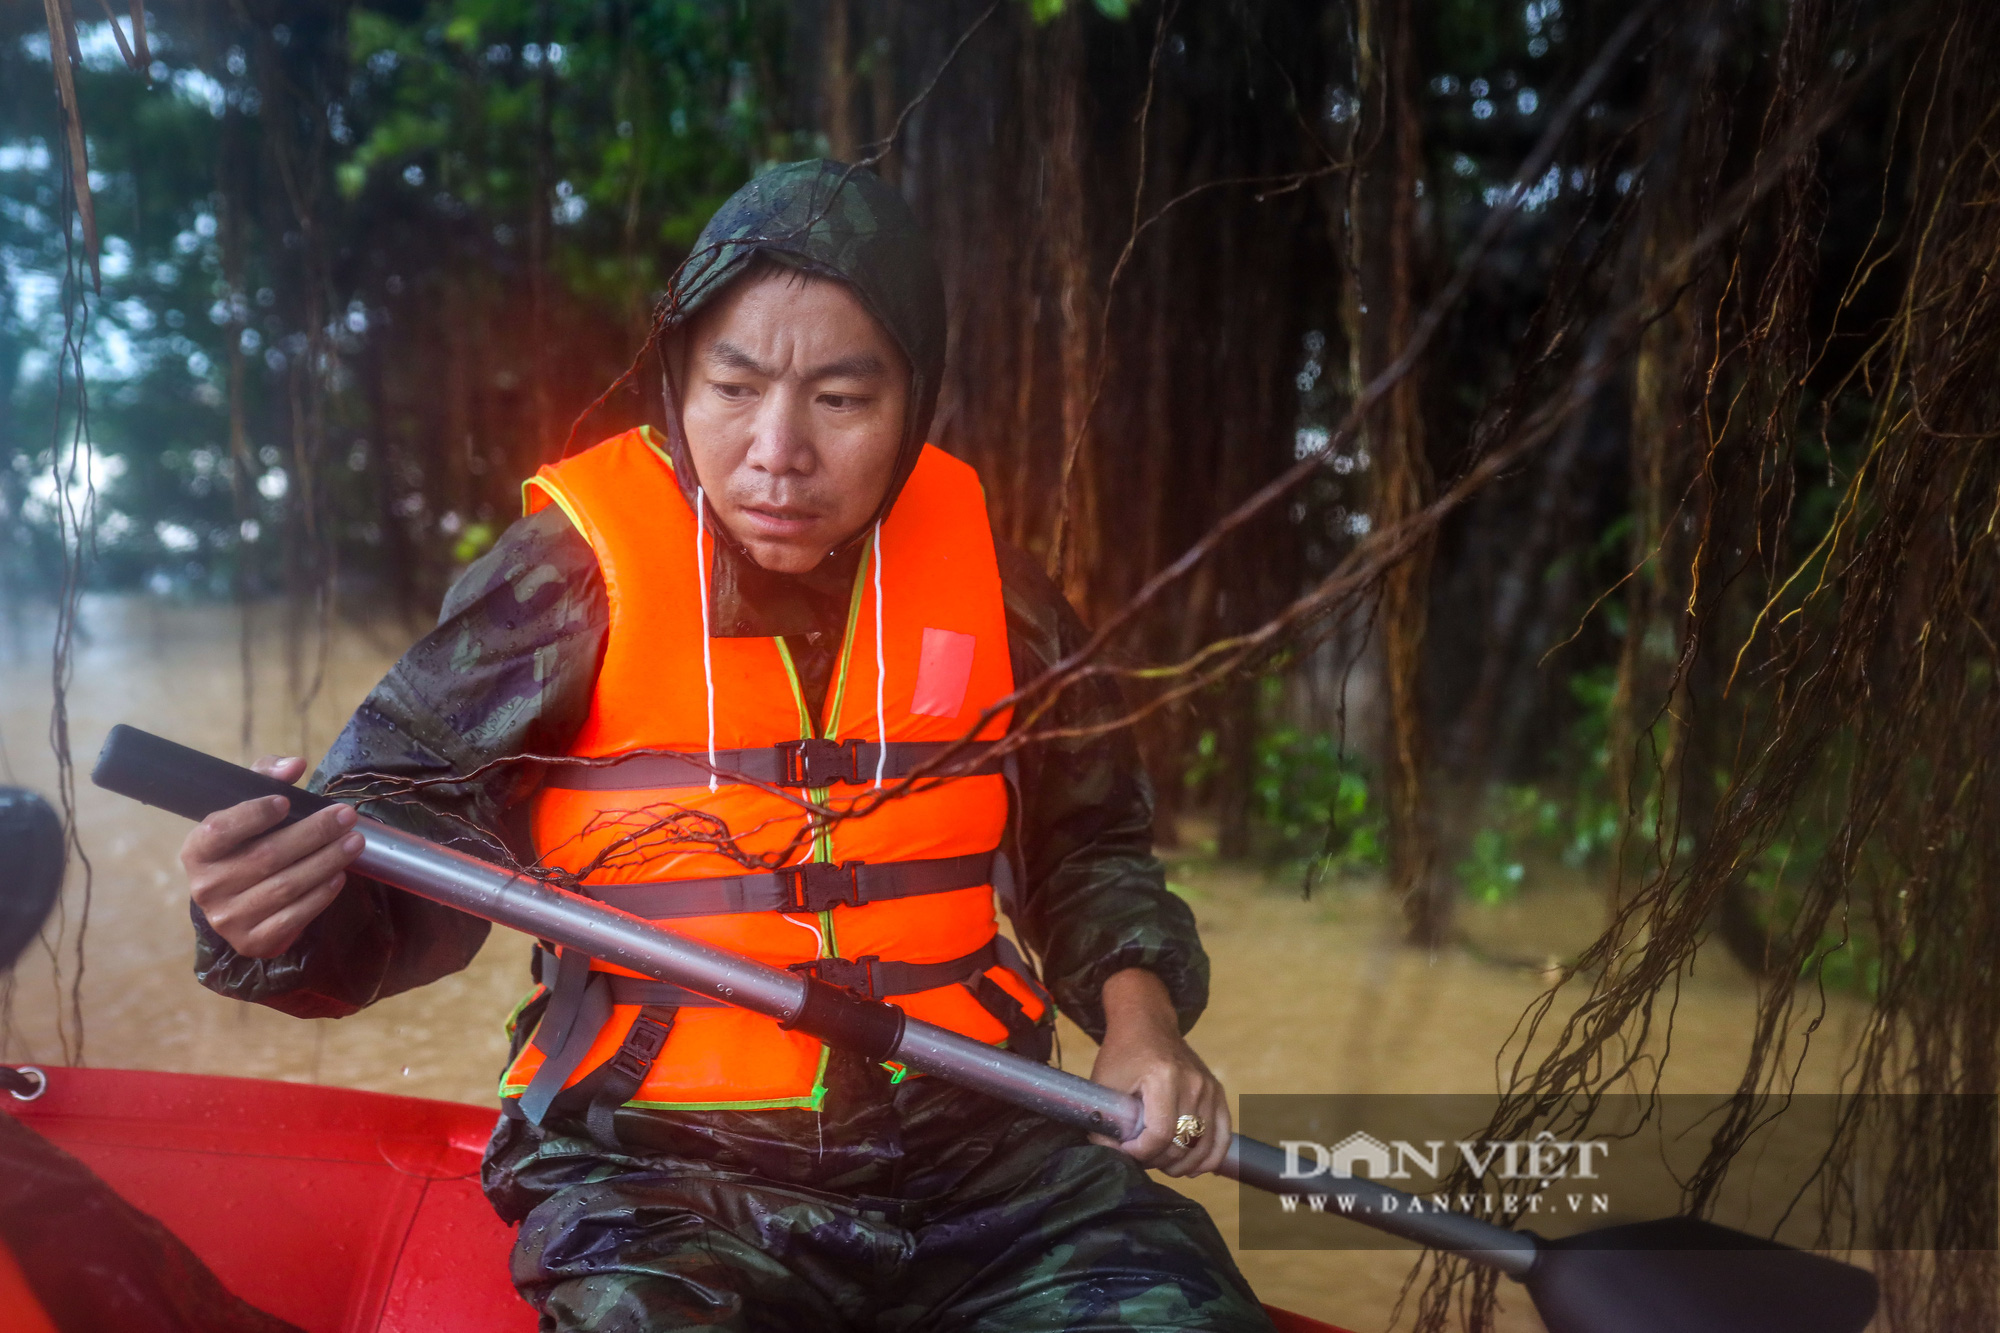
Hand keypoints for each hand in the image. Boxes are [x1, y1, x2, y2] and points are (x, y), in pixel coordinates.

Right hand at [179, 756, 361, 958]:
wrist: (240, 903)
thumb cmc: (245, 845)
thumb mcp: (246, 808)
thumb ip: (265, 778)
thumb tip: (294, 765)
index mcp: (196, 850)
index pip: (220, 829)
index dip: (253, 814)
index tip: (288, 801)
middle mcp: (205, 887)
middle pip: (266, 856)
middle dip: (313, 833)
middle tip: (346, 816)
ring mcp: (227, 918)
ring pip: (285, 886)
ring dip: (326, 862)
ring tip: (355, 842)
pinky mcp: (252, 941)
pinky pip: (293, 917)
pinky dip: (320, 895)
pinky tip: (339, 876)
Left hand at [1086, 967, 1232, 1177]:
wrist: (1147, 1023)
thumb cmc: (1123, 1053)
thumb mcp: (1105, 1082)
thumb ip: (1105, 1120)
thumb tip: (1109, 1156)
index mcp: (1164, 1077)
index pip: (1159, 1133)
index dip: (1140, 1153)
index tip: (1125, 1151)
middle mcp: (1194, 1083)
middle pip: (1182, 1143)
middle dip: (1158, 1160)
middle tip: (1140, 1157)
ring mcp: (1210, 1088)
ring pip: (1204, 1146)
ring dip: (1181, 1165)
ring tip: (1161, 1164)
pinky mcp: (1218, 1093)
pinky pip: (1223, 1137)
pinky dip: (1209, 1158)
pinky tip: (1191, 1167)